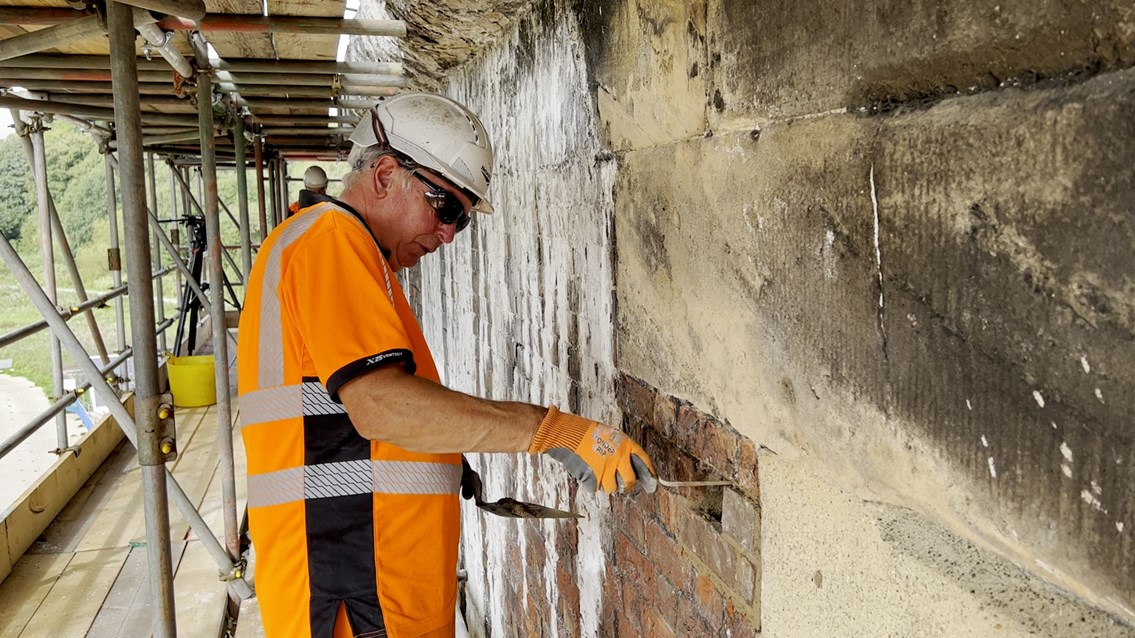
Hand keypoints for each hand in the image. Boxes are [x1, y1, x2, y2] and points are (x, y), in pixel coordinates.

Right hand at [528, 406, 656, 493]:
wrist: (568, 434)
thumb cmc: (588, 433)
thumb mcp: (611, 436)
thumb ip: (622, 451)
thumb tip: (631, 467)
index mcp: (626, 445)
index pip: (644, 463)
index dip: (650, 475)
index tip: (652, 484)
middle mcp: (619, 458)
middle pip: (630, 482)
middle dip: (628, 486)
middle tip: (624, 486)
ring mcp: (607, 469)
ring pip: (613, 488)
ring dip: (608, 484)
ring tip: (600, 474)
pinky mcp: (594, 478)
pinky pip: (597, 488)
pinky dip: (593, 484)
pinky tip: (589, 473)